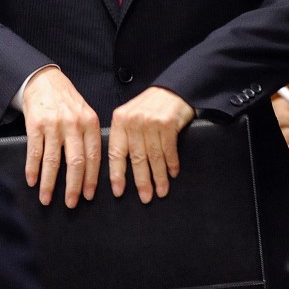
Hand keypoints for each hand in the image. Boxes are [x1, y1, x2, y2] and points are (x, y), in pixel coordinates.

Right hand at [22, 65, 100, 207]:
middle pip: (76, 162)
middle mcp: (74, 123)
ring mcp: (54, 123)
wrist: (44, 79)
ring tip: (46, 199)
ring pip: (53, 161)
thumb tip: (91, 170)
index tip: (88, 196)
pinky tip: (32, 181)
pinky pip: (35, 152)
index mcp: (90, 122)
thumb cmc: (66, 100)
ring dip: (49, 183)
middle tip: (71, 203)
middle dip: (73, 187)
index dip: (91, 179)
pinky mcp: (36, 124)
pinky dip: (33, 169)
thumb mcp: (84, 113)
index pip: (93, 156)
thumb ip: (88, 136)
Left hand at [108, 87, 194, 203]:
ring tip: (161, 191)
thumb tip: (120, 167)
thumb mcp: (131, 116)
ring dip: (158, 177)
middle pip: (136, 158)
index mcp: (120, 120)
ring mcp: (150, 122)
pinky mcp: (167, 123)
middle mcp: (133, 121)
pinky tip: (173, 174)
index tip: (119, 192)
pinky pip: (169, 150)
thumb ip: (125, 136)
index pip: (116, 152)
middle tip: (145, 198)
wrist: (173, 89)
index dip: (117, 174)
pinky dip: (171, 164)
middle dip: (141, 181)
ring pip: (153, 157)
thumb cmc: (150, 106)